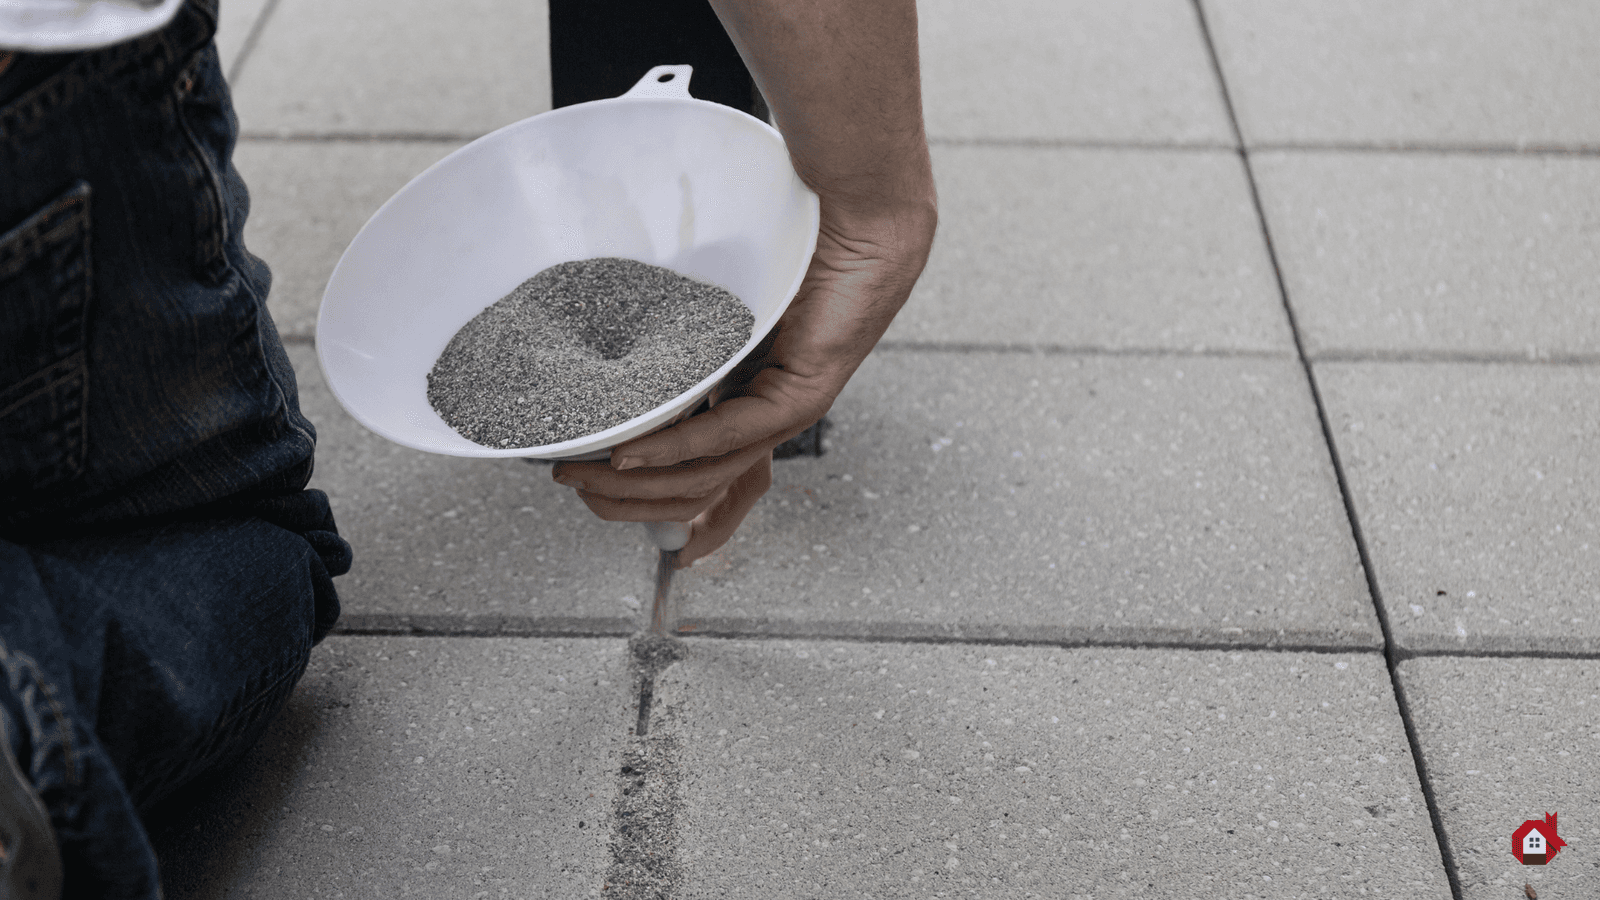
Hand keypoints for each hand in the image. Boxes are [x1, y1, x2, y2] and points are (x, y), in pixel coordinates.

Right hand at [551, 200, 935, 566]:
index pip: (716, 487)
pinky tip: (631, 453)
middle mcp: (770, 420)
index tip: (622, 526)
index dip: (673, 518)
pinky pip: (728, 436)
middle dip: (629, 502)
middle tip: (573, 485)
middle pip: (697, 492)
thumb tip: (611, 379)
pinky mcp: (800, 395)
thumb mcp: (713, 321)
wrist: (852, 221)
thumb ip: (678, 358)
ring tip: (586, 473)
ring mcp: (787, 413)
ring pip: (707, 475)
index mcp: (752, 407)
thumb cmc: (785, 258)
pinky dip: (674, 449)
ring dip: (638, 481)